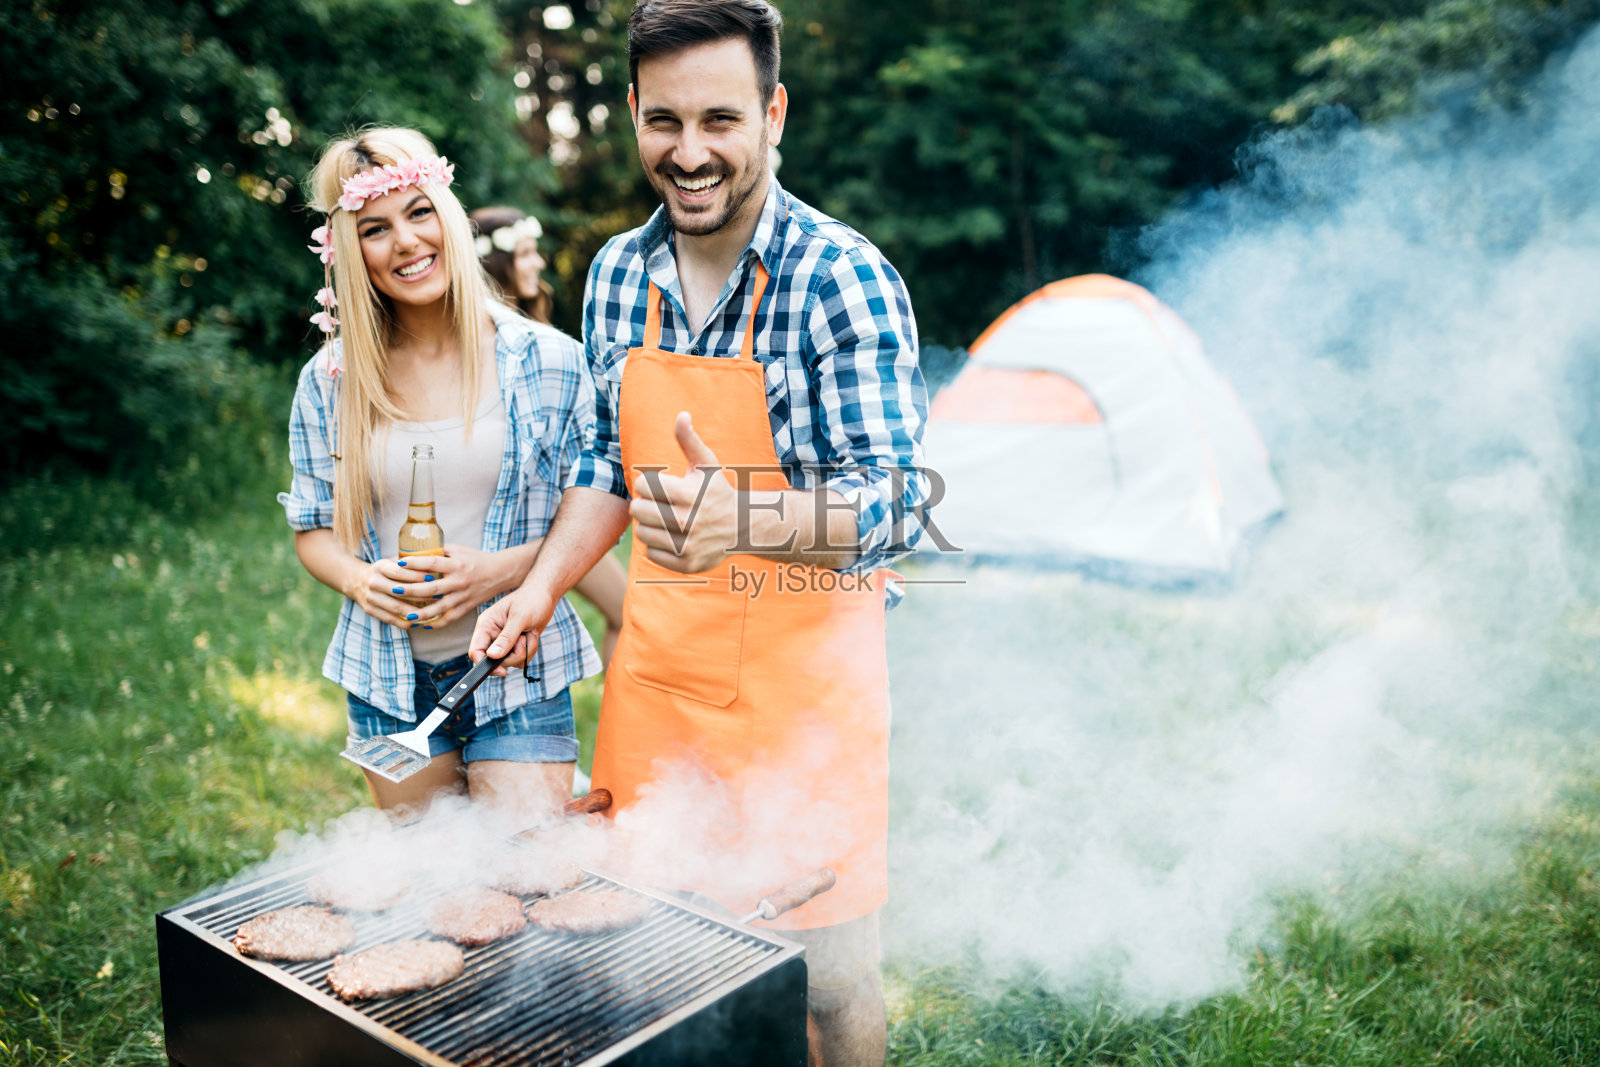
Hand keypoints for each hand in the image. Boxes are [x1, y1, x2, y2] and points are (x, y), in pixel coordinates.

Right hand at [348, 557, 434, 628]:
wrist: (355, 580)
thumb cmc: (383, 570)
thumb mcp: (391, 561)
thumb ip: (408, 563)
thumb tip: (433, 562)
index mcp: (380, 567)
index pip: (399, 572)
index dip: (416, 576)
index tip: (433, 578)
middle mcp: (373, 582)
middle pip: (400, 592)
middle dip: (421, 595)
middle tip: (438, 596)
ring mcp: (370, 597)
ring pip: (396, 607)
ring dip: (415, 611)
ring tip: (432, 612)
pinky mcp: (369, 610)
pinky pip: (389, 619)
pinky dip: (404, 622)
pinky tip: (417, 622)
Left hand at [389, 544, 511, 629]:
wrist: (500, 572)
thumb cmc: (475, 559)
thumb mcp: (458, 550)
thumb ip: (438, 552)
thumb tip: (413, 552)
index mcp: (456, 564)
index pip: (432, 563)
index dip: (415, 563)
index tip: (399, 563)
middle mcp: (459, 581)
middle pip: (432, 588)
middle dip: (411, 590)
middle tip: (394, 590)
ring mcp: (463, 596)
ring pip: (440, 608)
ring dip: (421, 613)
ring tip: (406, 615)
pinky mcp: (467, 607)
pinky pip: (451, 618)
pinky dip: (438, 623)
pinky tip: (424, 625)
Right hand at [470, 584, 556, 673]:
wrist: (545, 595)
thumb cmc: (531, 600)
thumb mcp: (520, 618)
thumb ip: (507, 637)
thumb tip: (492, 656)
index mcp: (486, 625)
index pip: (475, 651)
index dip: (484, 665)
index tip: (502, 671)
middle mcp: (492, 635)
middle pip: (494, 661)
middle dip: (514, 655)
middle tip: (524, 639)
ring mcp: (503, 642)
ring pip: (509, 662)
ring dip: (524, 652)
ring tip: (530, 634)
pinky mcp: (514, 645)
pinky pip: (519, 659)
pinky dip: (529, 651)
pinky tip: (532, 636)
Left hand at [630, 412, 737, 573]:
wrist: (743, 527)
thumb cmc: (717, 491)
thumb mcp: (706, 464)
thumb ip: (690, 440)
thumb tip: (681, 415)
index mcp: (688, 494)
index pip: (643, 486)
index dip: (649, 484)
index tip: (662, 487)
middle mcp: (687, 522)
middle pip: (638, 511)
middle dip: (644, 505)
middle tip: (659, 504)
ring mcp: (688, 545)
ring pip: (643, 533)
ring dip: (649, 526)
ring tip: (665, 520)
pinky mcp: (687, 564)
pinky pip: (652, 553)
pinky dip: (658, 545)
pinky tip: (672, 537)